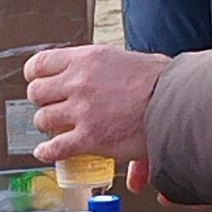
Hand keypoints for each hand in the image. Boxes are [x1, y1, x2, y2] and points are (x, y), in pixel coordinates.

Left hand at [23, 43, 171, 186]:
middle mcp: (79, 82)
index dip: (35, 76)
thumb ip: (110, 70)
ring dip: (47, 127)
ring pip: (42, 119)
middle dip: (43, 102)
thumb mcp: (129, 62)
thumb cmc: (161, 82)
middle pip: (37, 93)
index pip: (40, 63)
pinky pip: (54, 147)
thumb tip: (109, 74)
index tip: (37, 81)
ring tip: (56, 130)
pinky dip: (47, 152)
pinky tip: (46, 152)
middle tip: (52, 108)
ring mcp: (81, 111)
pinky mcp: (88, 137)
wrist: (176, 104)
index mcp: (87, 58)